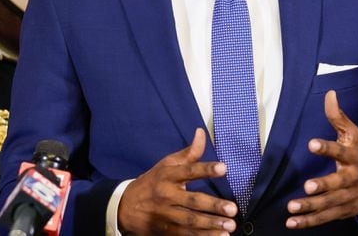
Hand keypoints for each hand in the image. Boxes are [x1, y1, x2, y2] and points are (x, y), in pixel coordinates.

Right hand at [118, 128, 237, 234]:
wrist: (125, 206)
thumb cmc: (152, 182)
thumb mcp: (167, 164)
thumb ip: (188, 153)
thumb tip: (201, 133)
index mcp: (168, 175)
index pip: (189, 171)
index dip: (206, 169)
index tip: (223, 168)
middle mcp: (167, 195)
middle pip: (192, 201)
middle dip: (213, 206)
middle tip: (232, 208)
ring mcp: (165, 214)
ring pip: (190, 221)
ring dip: (211, 225)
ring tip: (229, 226)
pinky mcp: (165, 230)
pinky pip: (185, 235)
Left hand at [286, 90, 357, 228]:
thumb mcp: (353, 135)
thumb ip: (338, 117)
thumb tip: (329, 93)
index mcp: (352, 157)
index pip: (340, 151)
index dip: (327, 147)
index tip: (312, 143)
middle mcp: (351, 178)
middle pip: (338, 183)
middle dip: (324, 185)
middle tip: (308, 186)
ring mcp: (347, 197)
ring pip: (329, 204)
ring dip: (311, 207)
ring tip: (293, 207)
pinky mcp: (341, 211)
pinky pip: (325, 217)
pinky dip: (309, 221)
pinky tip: (292, 222)